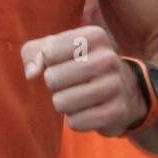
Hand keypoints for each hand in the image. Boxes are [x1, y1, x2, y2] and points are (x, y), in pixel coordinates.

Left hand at [21, 26, 145, 133]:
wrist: (125, 91)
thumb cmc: (81, 66)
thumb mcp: (57, 50)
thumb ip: (34, 53)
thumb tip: (31, 74)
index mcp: (93, 36)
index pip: (49, 51)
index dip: (45, 62)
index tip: (58, 63)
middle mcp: (108, 57)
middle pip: (52, 78)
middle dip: (53, 86)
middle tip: (67, 84)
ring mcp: (115, 84)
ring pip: (62, 102)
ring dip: (63, 104)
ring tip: (76, 98)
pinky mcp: (117, 111)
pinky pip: (76, 122)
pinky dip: (75, 121)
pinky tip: (87, 112)